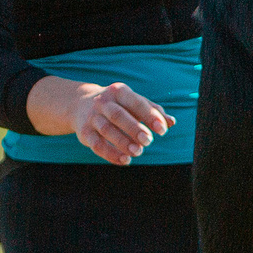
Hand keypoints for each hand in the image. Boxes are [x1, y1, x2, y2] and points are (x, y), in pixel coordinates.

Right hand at [29, 76, 171, 165]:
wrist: (81, 104)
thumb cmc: (118, 105)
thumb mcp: (134, 103)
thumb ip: (154, 111)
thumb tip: (171, 122)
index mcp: (119, 91)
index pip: (136, 103)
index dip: (150, 116)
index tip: (163, 130)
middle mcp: (103, 102)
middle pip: (118, 115)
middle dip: (134, 129)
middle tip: (149, 141)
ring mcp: (92, 117)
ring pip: (107, 130)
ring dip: (123, 143)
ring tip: (138, 152)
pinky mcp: (84, 132)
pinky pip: (96, 145)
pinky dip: (111, 154)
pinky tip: (125, 160)